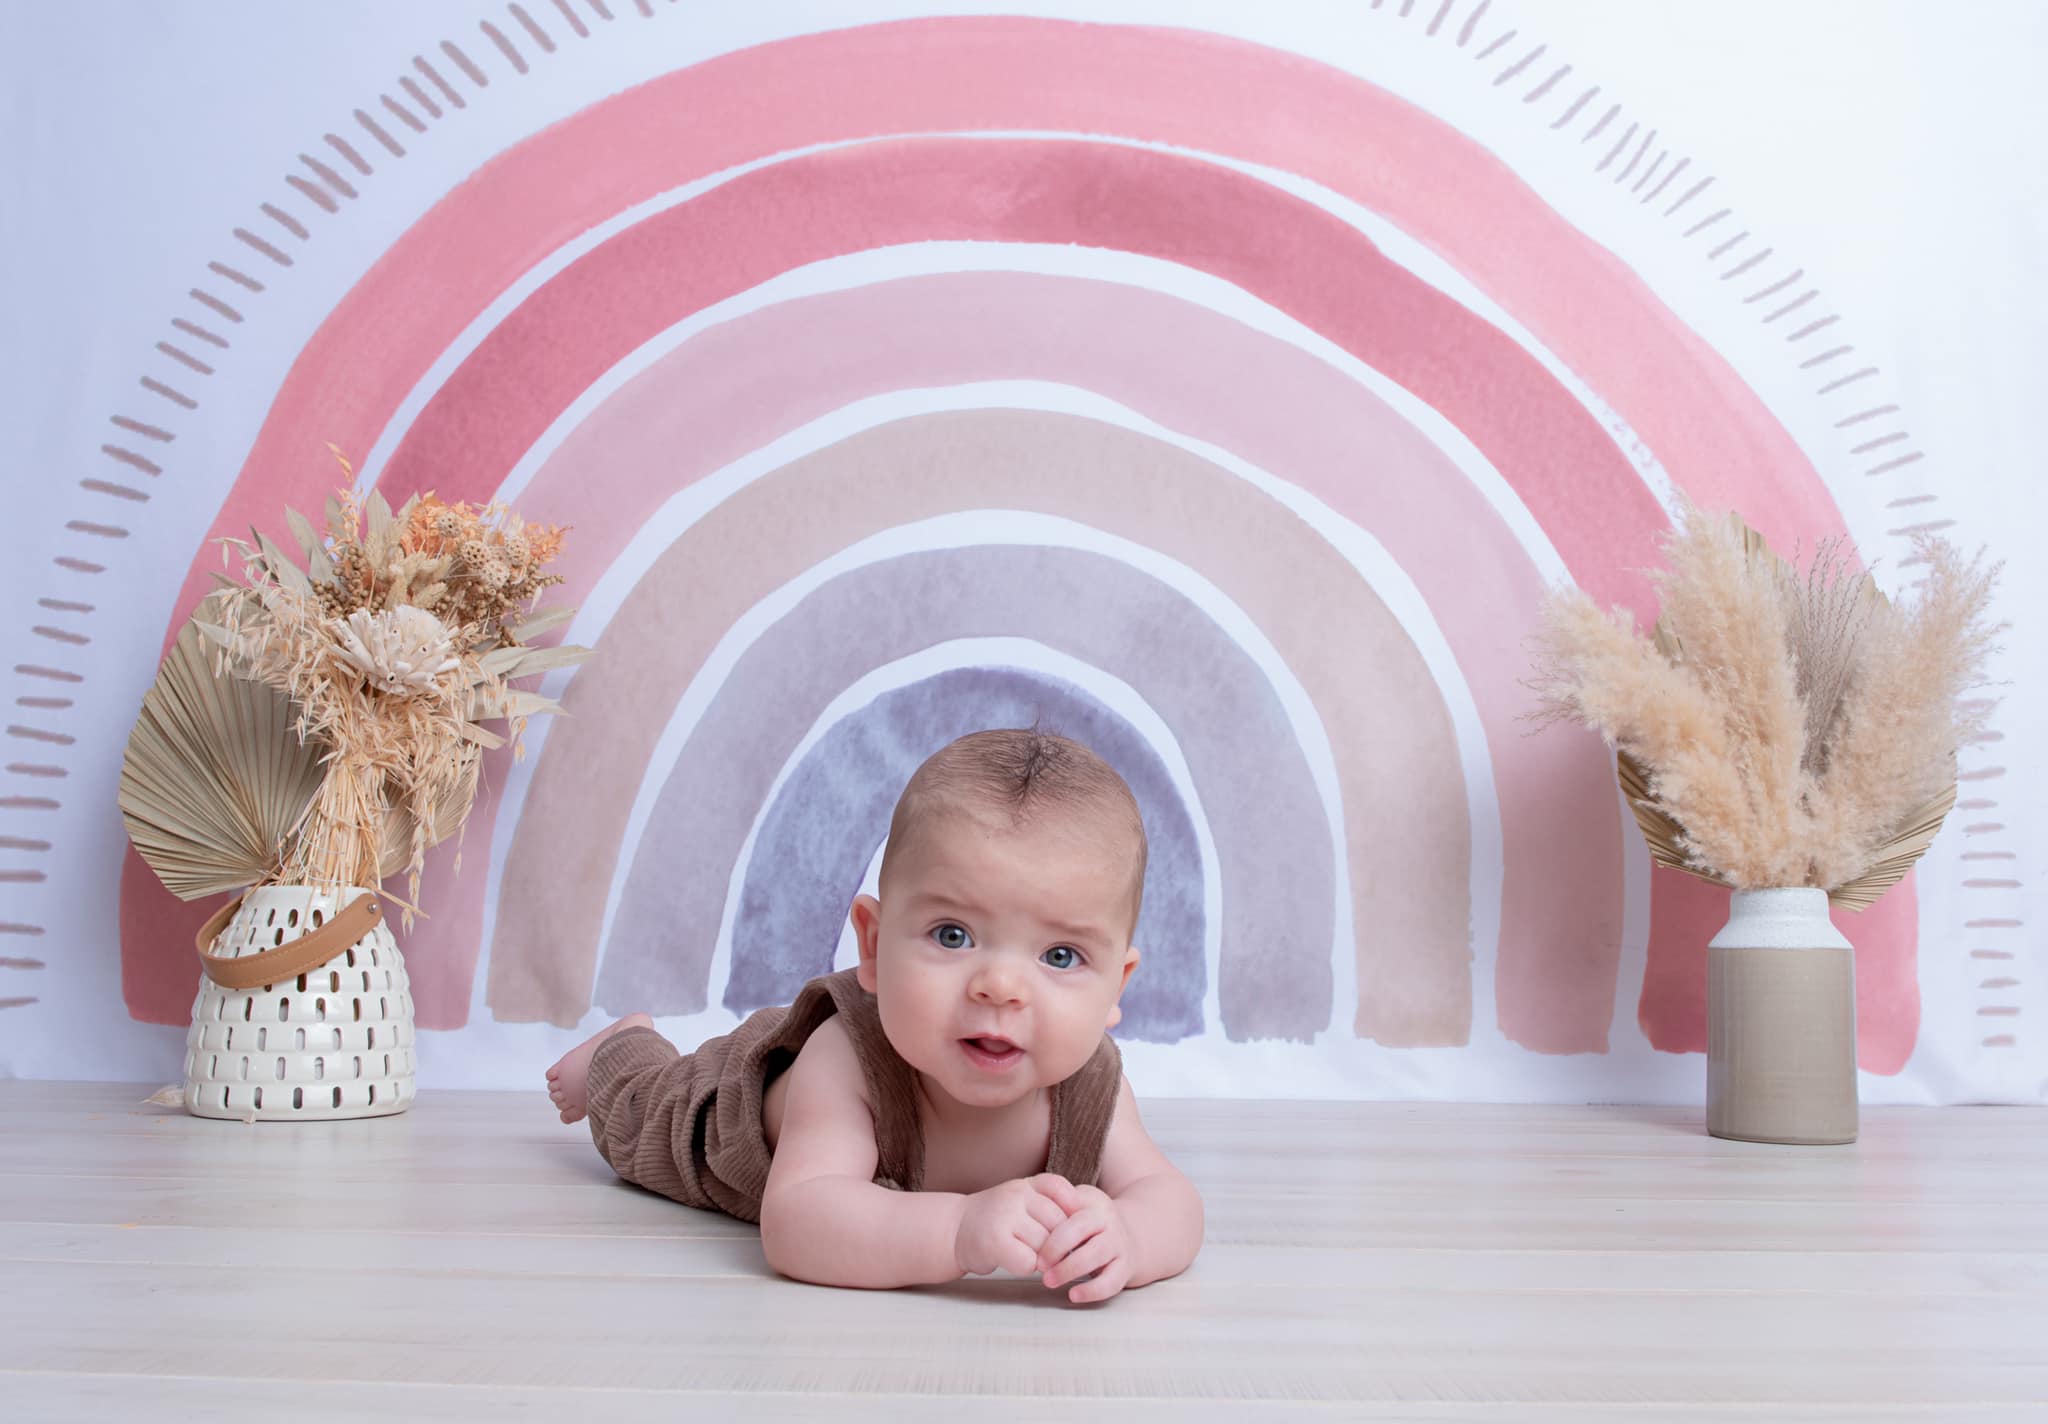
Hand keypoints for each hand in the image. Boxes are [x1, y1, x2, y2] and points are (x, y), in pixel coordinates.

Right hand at [953, 1173, 1073, 1276]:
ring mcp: (1004, 1217)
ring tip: (1027, 1254)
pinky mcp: (994, 1242)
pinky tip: (1015, 1261)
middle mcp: (1015, 1195)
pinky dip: (1026, 1267)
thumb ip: (1050, 1204)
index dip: (1071, 1212)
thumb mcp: (1023, 1199)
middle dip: (1058, 1244)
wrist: (954, 1229)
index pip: (1062, 1191)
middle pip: (1058, 1224)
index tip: (1070, 1228)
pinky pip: (1028, 1261)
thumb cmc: (997, 1219)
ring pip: (1045, 1245)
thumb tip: (1085, 1229)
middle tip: (1048, 1252)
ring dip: (1042, 1258)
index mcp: (1026, 1184)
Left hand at [1036, 1182, 1131, 1302]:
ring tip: (1049, 1281)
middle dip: (1055, 1249)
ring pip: (1095, 1256)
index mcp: (1094, 1205)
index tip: (1032, 1241)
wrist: (1133, 1236)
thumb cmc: (1094, 1222)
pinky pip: (1111, 1283)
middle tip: (1038, 1264)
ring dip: (1069, 1270)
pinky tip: (1073, 1295)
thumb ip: (1059, 1203)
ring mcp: (1118, 1246)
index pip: (1070, 1210)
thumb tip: (1034, 1213)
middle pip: (1081, 1231)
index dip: (1050, 1227)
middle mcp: (1109, 1223)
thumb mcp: (1080, 1203)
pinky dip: (1091, 1291)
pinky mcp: (1124, 1270)